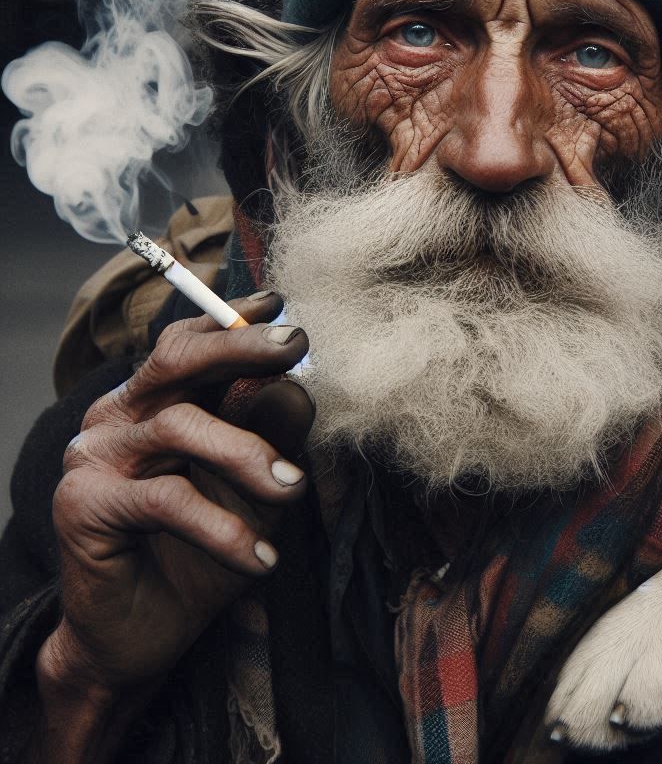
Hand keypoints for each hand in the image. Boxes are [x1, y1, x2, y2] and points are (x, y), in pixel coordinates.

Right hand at [39, 292, 313, 703]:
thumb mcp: (255, 486)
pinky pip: (166, 499)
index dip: (234, 319)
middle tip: (294, 345)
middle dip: (241, 346)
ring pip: (180, 425)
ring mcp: (95, 457)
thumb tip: (297, 386)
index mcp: (157, 401)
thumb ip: (271, 433)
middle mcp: (120, 417)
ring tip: (294, 489)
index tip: (280, 304)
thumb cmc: (204, 551)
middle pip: (176, 360)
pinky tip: (260, 558)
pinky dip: (223, 526)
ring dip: (248, 454)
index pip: (190, 343)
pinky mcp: (83, 506)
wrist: (143, 637)